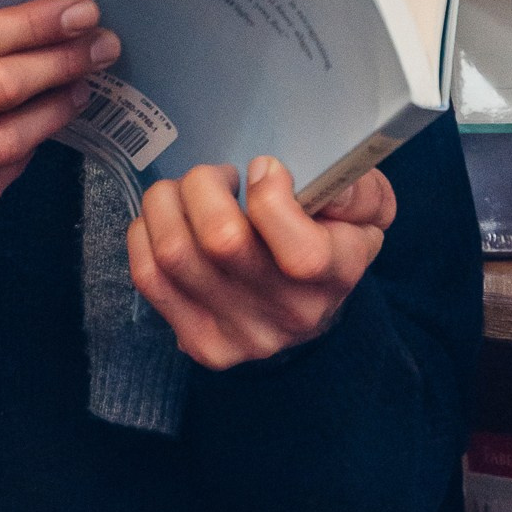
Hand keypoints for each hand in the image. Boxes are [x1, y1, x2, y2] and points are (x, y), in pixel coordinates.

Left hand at [129, 158, 392, 370]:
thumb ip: (355, 190)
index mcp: (336, 277)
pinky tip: (168, 220)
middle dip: (205, 185)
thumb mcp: (365, 209)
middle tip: (219, 177)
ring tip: (187, 193)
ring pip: (174, 253)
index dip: (270, 195)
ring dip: (167, 202)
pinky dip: (146, 232)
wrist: (311, 309)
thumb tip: (311, 186)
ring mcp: (241, 337)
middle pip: (222, 241)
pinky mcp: (200, 343)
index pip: (300, 253)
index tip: (264, 168)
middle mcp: (289, 316)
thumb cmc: (333, 241)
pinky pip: (148, 277)